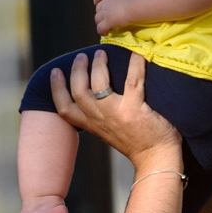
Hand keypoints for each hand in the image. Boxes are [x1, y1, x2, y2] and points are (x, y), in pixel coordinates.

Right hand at [50, 48, 181, 162]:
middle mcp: (99, 120)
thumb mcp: (109, 133)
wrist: (156, 159)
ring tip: (101, 53)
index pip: (65, 109)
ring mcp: (116, 114)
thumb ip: (100, 117)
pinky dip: (134, 64)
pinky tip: (137, 53)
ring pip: (97, 84)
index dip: (56, 89)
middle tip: (82, 56)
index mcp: (92, 126)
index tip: (55, 72)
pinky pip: (132, 80)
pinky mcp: (134, 109)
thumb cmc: (136, 143)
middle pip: (78, 91)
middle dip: (77, 70)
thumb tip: (99, 93)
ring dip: (98, 65)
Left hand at [93, 0, 133, 36]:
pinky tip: (106, 33)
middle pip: (97, 9)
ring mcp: (105, 13)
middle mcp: (106, 3)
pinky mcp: (107, 22)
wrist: (135, 5)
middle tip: (106, 19)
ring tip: (106, 28)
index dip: (96, 0)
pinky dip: (101, 32)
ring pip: (97, 19)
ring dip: (100, 24)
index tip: (95, 3)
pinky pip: (100, 28)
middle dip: (100, 14)